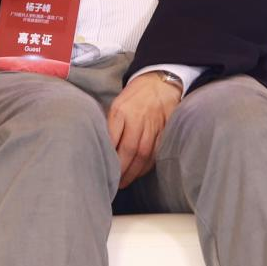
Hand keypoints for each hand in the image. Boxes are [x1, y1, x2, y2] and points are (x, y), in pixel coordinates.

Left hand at [107, 73, 181, 187]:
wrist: (160, 81)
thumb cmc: (135, 94)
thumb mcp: (117, 103)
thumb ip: (111, 123)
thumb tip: (101, 146)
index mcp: (121, 110)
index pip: (112, 139)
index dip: (108, 158)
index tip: (102, 170)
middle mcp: (137, 118)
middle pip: (128, 150)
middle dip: (121, 171)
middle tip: (114, 184)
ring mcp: (153, 125)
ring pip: (143, 154)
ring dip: (133, 172)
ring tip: (125, 182)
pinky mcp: (164, 129)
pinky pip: (156, 152)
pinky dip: (147, 165)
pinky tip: (140, 172)